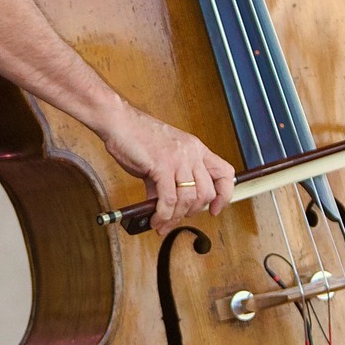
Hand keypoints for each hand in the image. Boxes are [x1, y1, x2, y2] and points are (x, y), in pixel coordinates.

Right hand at [98, 105, 233, 234]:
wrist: (119, 123)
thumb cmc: (137, 137)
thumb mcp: (162, 158)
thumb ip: (168, 181)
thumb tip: (165, 205)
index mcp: (196, 148)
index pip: (226, 173)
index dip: (224, 195)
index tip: (215, 208)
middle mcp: (191, 153)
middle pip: (207, 192)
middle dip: (193, 211)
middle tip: (177, 216)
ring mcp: (178, 159)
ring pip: (189, 199)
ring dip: (175, 216)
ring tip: (162, 221)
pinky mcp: (162, 165)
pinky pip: (169, 198)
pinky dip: (163, 214)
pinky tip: (156, 217)